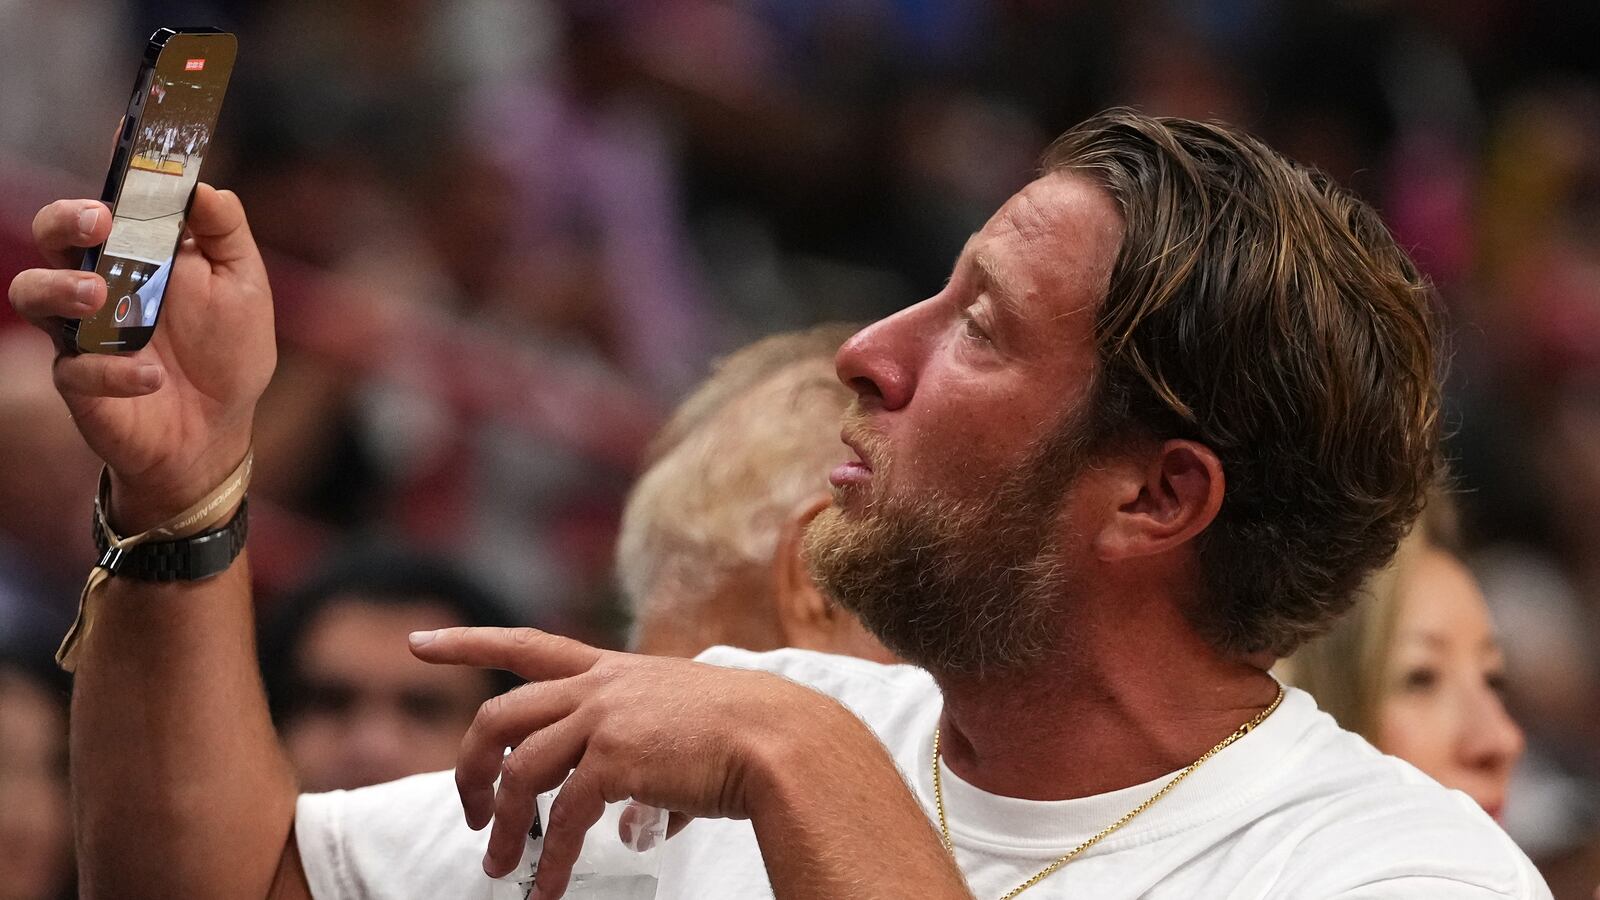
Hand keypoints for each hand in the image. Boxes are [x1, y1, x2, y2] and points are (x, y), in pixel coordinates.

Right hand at [7, 186, 274, 530]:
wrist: (219, 429)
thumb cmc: (227, 351)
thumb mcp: (243, 286)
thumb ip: (225, 235)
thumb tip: (205, 187)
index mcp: (140, 249)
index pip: (116, 198)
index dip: (116, 167)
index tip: (126, 137)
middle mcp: (100, 279)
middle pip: (54, 234)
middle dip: (66, 220)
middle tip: (97, 223)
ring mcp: (82, 329)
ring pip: (32, 292)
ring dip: (60, 287)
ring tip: (98, 294)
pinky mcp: (78, 381)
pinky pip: (75, 369)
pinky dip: (114, 372)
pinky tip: (152, 379)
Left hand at [409, 628, 866, 898]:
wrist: (783, 740)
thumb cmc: (749, 737)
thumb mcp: (686, 730)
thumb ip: (649, 771)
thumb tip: (637, 829)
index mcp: (613, 671)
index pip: (526, 645)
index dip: (468, 646)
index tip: (418, 645)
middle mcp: (600, 686)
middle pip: (500, 716)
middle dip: (471, 766)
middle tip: (475, 812)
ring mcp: (605, 718)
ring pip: (520, 772)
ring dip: (504, 828)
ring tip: (501, 868)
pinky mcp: (616, 759)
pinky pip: (561, 817)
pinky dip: (547, 859)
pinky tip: (545, 890)